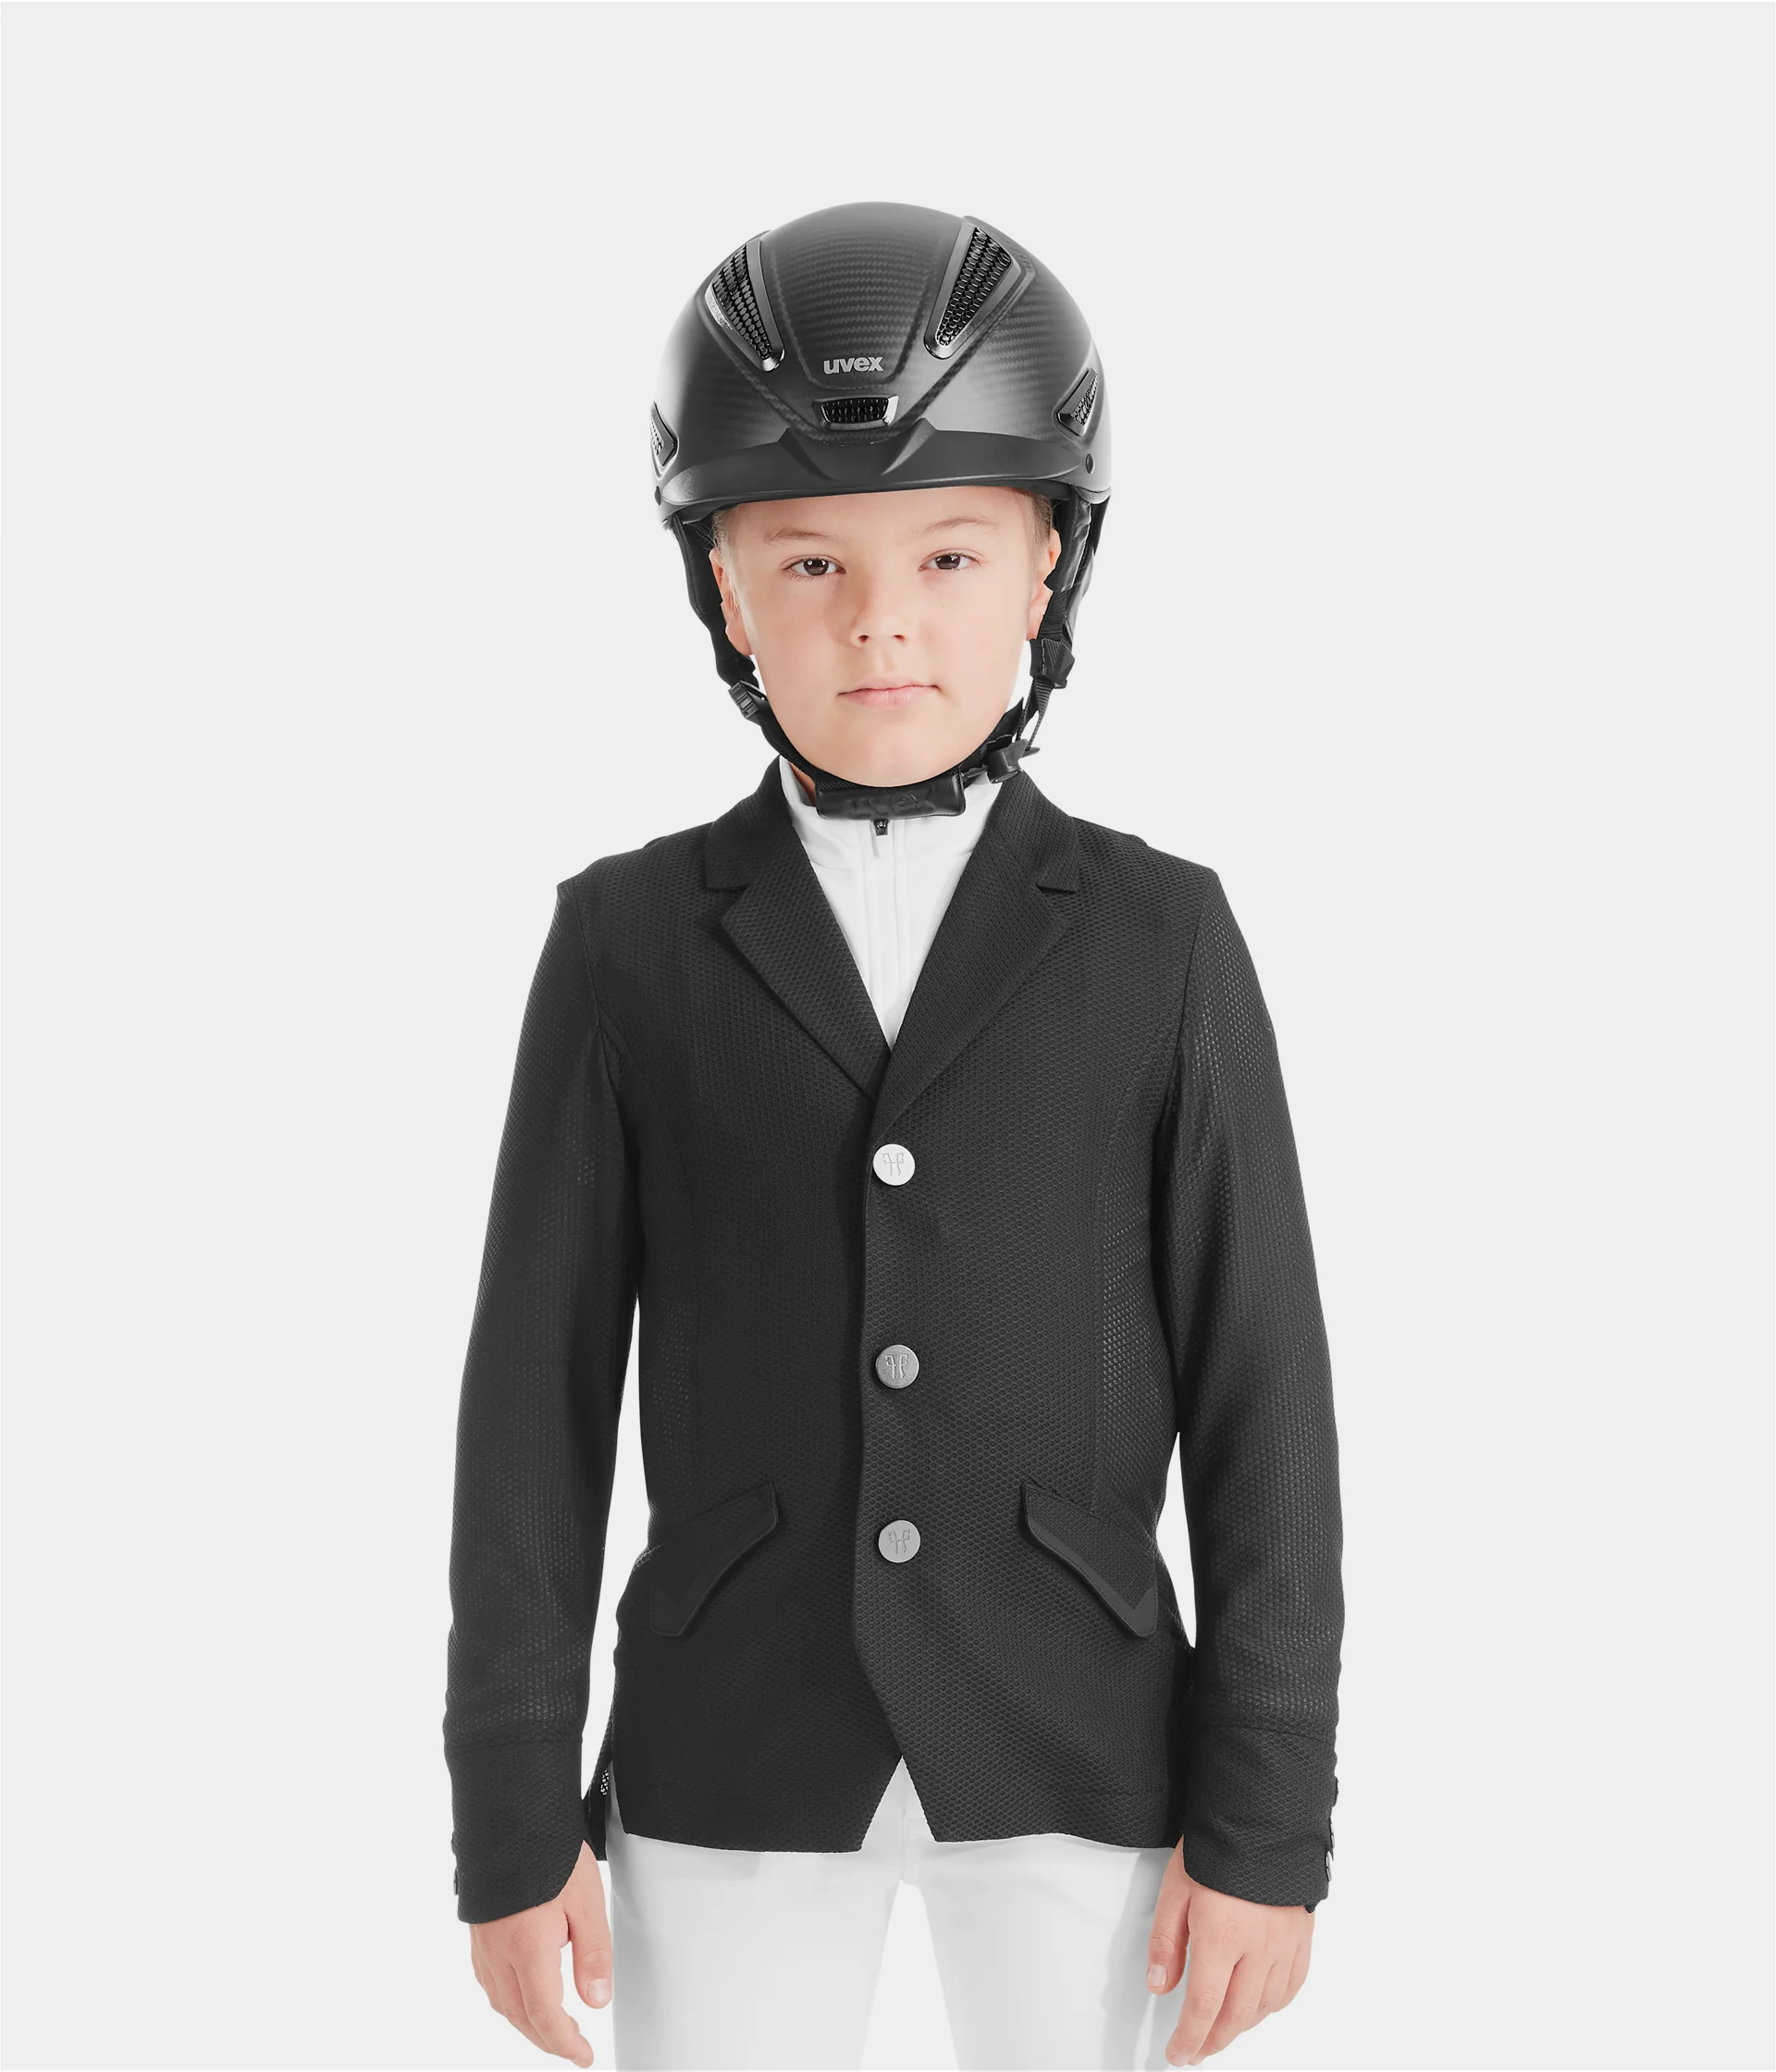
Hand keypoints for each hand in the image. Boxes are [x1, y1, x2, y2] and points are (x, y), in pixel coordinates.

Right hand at [467, 1841, 612, 2064]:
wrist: (508, 1815)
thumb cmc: (547, 1851)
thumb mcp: (586, 1900)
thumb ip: (593, 1954)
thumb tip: (596, 2001)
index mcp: (528, 1949)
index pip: (545, 2016)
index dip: (565, 2043)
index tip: (583, 2057)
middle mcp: (499, 1953)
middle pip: (521, 2016)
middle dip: (548, 2039)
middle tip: (574, 2048)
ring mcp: (483, 1945)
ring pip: (502, 2003)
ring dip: (528, 2023)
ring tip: (553, 2028)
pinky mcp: (478, 1933)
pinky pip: (490, 1983)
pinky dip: (509, 2001)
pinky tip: (522, 1996)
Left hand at [1146, 1845, 1312, 2063]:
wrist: (1263, 1816)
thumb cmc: (1217, 1846)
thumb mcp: (1175, 1888)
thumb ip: (1166, 1940)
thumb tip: (1159, 1984)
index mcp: (1223, 1937)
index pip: (1204, 2007)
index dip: (1190, 2038)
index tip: (1179, 2055)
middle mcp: (1259, 1949)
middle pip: (1237, 2016)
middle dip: (1213, 2040)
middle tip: (1196, 2050)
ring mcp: (1285, 1945)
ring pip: (1265, 2006)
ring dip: (1241, 2026)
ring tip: (1221, 2029)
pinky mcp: (1302, 1936)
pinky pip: (1291, 1986)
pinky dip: (1273, 2005)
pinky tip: (1259, 2006)